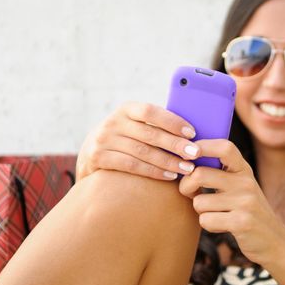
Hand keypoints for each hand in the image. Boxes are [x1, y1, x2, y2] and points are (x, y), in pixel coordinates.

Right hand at [76, 102, 201, 181]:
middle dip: (175, 144)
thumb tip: (190, 133)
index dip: (172, 121)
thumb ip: (154, 126)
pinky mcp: (98, 158)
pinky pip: (131, 166)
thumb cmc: (124, 138)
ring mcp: (104, 140)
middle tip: (195, 154)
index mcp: (126, 109)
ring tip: (187, 168)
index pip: (151, 111)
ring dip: (168, 161)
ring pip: (142, 152)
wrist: (88, 153)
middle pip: (149, 134)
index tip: (192, 133)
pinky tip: (169, 175)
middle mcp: (113, 122)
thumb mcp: (133, 125)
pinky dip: (153, 171)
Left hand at [179, 139, 282, 266]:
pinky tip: (222, 226)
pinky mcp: (242, 222)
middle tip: (190, 193)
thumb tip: (184, 158)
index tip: (188, 156)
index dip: (202, 146)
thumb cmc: (248, 211)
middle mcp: (246, 182)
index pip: (224, 147)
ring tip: (216, 214)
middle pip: (200, 174)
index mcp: (244, 170)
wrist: (275, 241)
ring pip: (199, 202)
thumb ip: (220, 172)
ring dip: (200, 211)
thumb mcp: (240, 186)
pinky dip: (208, 225)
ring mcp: (245, 202)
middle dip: (186, 186)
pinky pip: (206, 220)